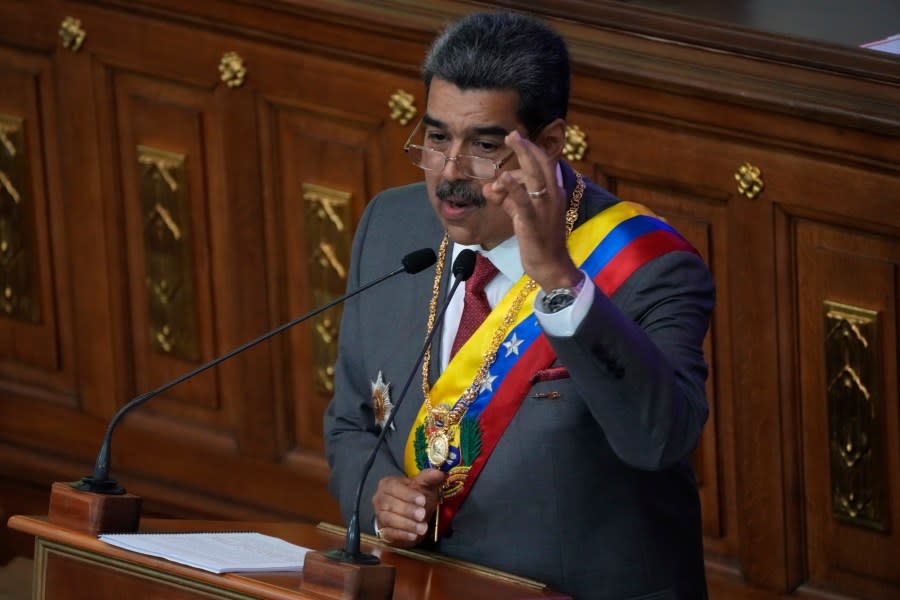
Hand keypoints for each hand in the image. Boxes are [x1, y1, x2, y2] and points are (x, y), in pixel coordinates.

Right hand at [371, 469, 445, 546]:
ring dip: (407, 524)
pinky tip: (414, 536)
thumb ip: (430, 478)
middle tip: (423, 515)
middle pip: (390, 504)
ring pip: (389, 519)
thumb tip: (440, 472)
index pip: (394, 487)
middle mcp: (379, 499)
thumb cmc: (416, 497)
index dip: (408, 494)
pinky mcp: (383, 531)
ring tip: (422, 528)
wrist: (410, 515)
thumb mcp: (424, 486)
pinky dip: (403, 535)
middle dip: (408, 510)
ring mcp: (379, 515)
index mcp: (387, 484)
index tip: (423, 500)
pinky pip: (390, 533)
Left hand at [483, 129, 580, 291]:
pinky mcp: (532, 221)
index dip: (531, 150)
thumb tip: (492, 189)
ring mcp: (544, 208)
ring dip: (517, 165)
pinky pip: (523, 200)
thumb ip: (510, 200)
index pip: (545, 164)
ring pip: (533, 176)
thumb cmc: (540, 241)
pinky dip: (513, 187)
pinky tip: (503, 179)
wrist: (551, 266)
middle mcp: (552, 196)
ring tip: (498, 180)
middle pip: (541, 163)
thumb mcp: (524, 216)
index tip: (517, 139)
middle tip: (511, 135)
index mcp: (553, 193)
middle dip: (525, 147)